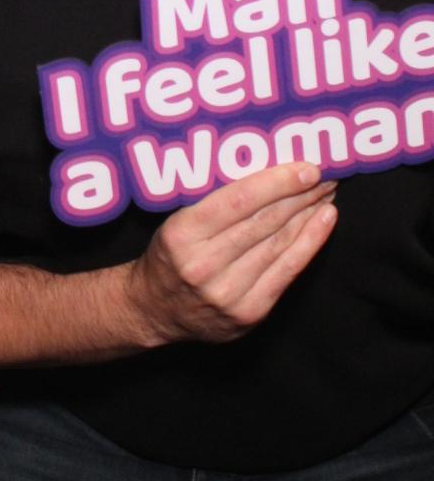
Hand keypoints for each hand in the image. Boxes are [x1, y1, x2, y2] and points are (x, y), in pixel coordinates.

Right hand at [127, 162, 337, 345]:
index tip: (307, 167)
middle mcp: (205, 265)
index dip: (277, 182)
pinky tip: (324, 221)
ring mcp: (229, 292)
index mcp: (182, 234)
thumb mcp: (175, 220)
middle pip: (264, 221)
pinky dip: (310, 243)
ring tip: (326, 192)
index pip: (238, 201)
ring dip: (309, 214)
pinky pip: (288, 271)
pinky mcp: (250, 312)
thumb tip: (267, 168)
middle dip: (300, 194)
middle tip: (326, 173)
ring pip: (280, 244)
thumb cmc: (169, 255)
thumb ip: (212, 200)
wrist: (155, 311)